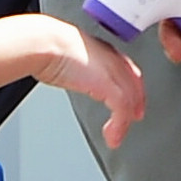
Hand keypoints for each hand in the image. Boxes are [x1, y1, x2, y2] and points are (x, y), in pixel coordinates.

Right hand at [40, 17, 146, 146]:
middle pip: (134, 85)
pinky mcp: (109, 85)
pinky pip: (122, 110)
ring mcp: (112, 72)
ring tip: (115, 136)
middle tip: (133, 119)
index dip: (131, 86)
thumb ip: (74, 64)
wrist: (44, 44)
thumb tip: (64, 71)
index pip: (126, 70)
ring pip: (129, 100)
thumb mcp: (65, 55)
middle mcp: (112, 59)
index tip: (131, 99)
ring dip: (123, 122)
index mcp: (102, 50)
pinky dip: (118, 126)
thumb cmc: (46, 45)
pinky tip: (111, 136)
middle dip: (135, 104)